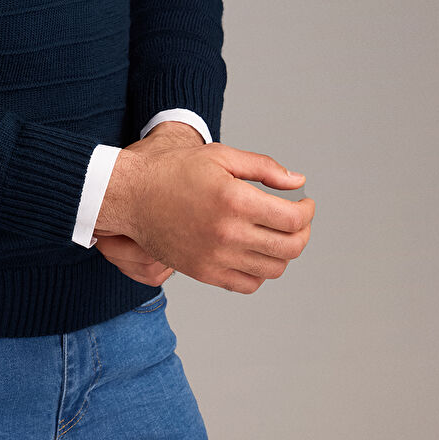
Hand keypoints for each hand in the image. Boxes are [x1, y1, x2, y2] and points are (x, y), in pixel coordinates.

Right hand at [96, 135, 314, 294]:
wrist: (131, 195)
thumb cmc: (173, 170)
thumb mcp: (220, 155)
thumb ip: (264, 168)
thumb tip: (297, 182)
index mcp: (235, 200)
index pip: (293, 220)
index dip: (307, 211)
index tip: (304, 203)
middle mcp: (228, 233)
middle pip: (290, 248)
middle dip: (303, 233)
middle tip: (298, 220)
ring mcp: (216, 257)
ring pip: (272, 270)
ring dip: (284, 253)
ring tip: (276, 235)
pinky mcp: (204, 273)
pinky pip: (248, 284)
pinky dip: (260, 273)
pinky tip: (255, 253)